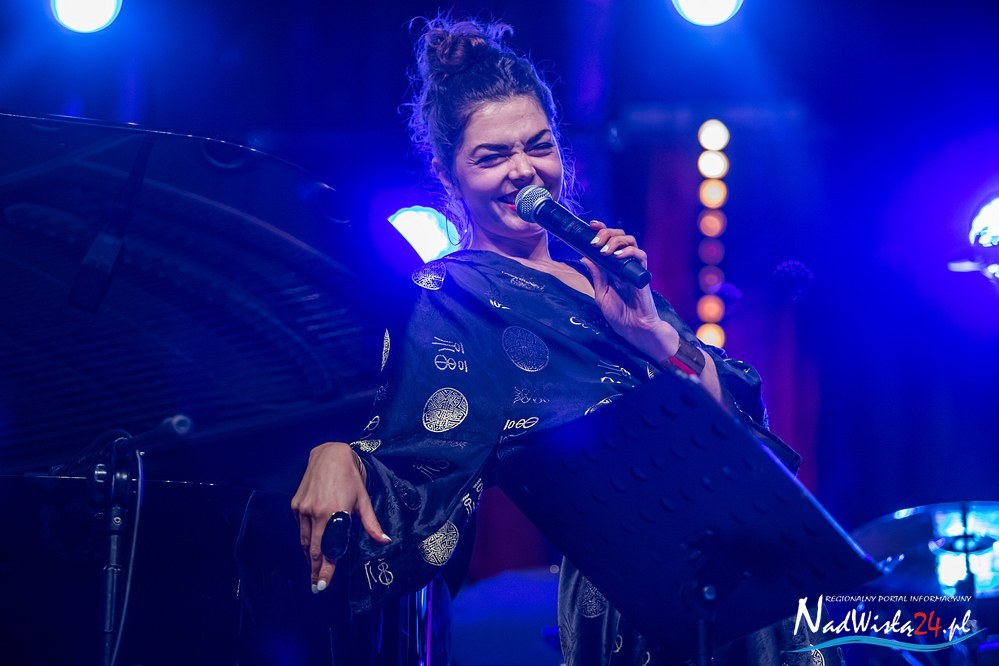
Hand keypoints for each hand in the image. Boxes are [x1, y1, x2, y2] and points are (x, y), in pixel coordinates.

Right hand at [290, 441, 390, 592]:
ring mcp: (302, 508)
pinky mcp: (295, 504)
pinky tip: (311, 544)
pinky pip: (300, 527)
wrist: (329, 454)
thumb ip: (371, 523)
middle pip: (313, 549)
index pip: (328, 549)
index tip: (322, 585)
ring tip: (314, 569)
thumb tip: (385, 541)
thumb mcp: (363, 500)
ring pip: (304, 540)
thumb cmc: (350, 477)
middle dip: (315, 569)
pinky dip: (305, 538)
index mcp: (334, 512)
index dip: (325, 569)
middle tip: (316, 585)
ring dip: (309, 555)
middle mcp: (315, 512)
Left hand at [582, 221, 723, 402]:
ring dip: (615, 241)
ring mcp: (634, 268)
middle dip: (606, 233)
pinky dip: (629, 252)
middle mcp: (624, 264)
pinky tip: (617, 256)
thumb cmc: (619, 314)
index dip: (601, 230)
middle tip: (594, 240)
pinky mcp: (642, 275)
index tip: (590, 225)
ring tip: (603, 249)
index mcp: (613, 266)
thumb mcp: (601, 293)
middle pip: (620, 236)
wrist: (633, 329)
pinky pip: (640, 256)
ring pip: (631, 241)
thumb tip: (584, 256)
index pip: (608, 242)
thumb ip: (596, 275)